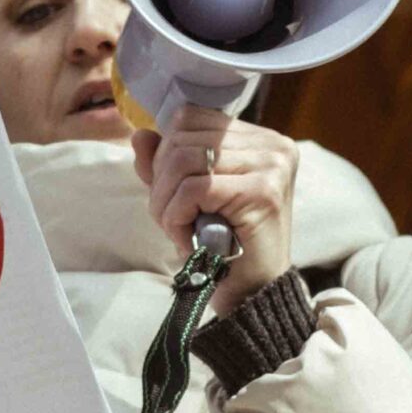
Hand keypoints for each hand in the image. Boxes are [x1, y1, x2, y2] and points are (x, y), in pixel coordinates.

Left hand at [131, 109, 297, 318]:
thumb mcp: (187, 197)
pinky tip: (190, 238)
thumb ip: (165, 164)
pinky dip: (177, 216)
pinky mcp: (262, 190)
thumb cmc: (223, 246)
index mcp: (258, 138)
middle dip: (161, 182)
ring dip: (166, 202)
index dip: (165, 154)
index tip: (172, 194)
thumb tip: (140, 136)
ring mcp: (271, 164)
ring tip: (181, 230)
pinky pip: (194, 189)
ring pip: (183, 161)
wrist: (253, 295)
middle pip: (182, 138)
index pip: (189, 118)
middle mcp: (271, 144)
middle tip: (173, 219)